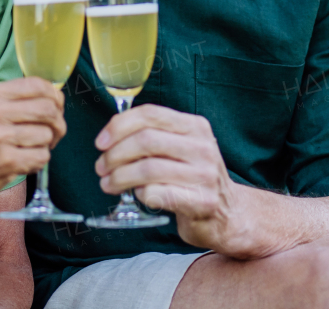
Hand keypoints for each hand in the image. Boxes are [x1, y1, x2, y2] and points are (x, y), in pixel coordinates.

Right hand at [0, 77, 65, 217]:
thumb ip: (9, 103)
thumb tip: (51, 97)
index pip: (37, 84)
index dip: (54, 97)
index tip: (55, 108)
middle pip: (48, 108)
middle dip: (57, 123)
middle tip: (51, 135)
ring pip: (48, 134)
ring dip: (46, 146)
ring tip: (29, 151)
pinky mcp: (6, 162)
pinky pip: (42, 157)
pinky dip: (38, 163)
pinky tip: (23, 164)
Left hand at [94, 104, 255, 255]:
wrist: (228, 214)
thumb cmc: (193, 178)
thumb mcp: (181, 148)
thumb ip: (153, 137)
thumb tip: (110, 136)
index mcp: (195, 126)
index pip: (151, 114)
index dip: (119, 125)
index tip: (100, 142)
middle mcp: (203, 147)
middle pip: (146, 140)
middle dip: (115, 154)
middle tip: (101, 167)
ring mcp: (205, 175)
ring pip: (148, 169)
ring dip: (120, 177)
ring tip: (109, 184)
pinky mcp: (202, 202)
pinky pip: (157, 194)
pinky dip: (139, 194)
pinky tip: (137, 195)